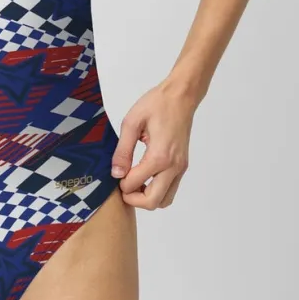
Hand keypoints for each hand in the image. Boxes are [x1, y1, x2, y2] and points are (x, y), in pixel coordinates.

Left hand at [109, 79, 196, 209]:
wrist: (181, 97)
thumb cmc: (157, 104)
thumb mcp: (132, 122)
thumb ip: (123, 150)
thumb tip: (116, 173)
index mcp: (159, 156)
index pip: (135, 184)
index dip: (121, 183)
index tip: (115, 172)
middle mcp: (173, 166)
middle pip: (153, 202)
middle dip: (134, 199)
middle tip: (123, 184)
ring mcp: (180, 168)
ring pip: (165, 200)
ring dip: (147, 197)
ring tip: (135, 181)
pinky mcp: (182, 166)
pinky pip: (170, 189)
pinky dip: (157, 190)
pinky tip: (145, 176)